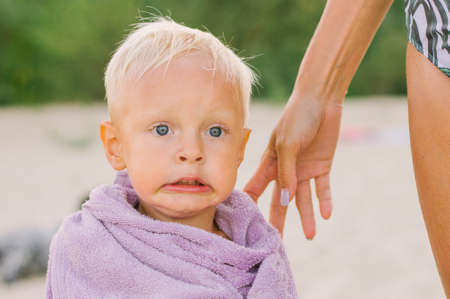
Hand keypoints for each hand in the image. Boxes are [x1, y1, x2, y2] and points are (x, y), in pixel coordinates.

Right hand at [244, 97, 342, 238]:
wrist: (321, 100)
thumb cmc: (297, 117)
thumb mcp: (287, 145)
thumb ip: (285, 172)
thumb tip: (284, 200)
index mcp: (270, 162)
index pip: (256, 188)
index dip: (251, 204)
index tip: (245, 223)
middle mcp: (286, 170)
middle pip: (280, 200)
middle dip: (278, 219)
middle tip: (276, 241)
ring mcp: (304, 169)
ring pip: (304, 198)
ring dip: (306, 216)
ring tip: (310, 235)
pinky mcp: (322, 167)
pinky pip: (323, 188)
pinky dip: (325, 201)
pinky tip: (326, 215)